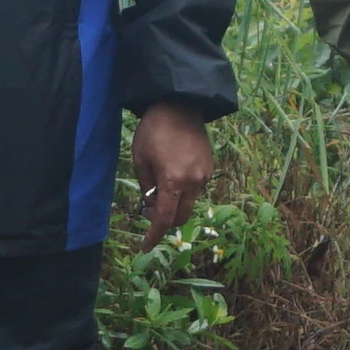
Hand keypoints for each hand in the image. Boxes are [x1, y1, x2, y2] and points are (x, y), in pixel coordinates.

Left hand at [130, 104, 216, 237]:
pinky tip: (173, 172)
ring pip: (189, 204)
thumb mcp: (140, 159)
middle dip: (165, 219)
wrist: (180, 105)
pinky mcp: (209, 168)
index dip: (154, 235)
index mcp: (174, 181)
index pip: (165, 219)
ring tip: (160, 185)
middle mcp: (194, 183)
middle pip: (181, 217)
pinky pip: (196, 189)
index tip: (146, 245)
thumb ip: (147, 188)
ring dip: (175, 204)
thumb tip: (151, 206)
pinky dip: (183, 191)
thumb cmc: (153, 130)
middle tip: (149, 205)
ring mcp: (204, 176)